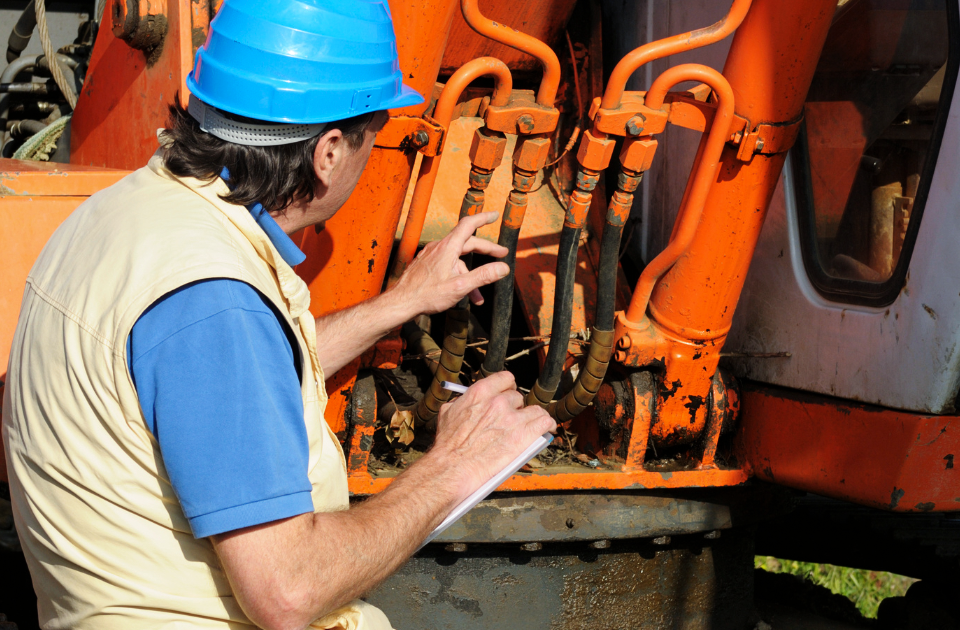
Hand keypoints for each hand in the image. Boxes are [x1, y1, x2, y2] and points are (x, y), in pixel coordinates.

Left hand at [390, 212, 509, 316]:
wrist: (401, 302)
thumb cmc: (426, 295)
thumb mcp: (460, 286)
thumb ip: (483, 276)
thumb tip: (503, 268)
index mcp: (448, 247)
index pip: (469, 225)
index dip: (484, 218)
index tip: (494, 215)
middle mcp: (439, 247)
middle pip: (467, 242)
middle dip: (486, 249)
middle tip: (501, 254)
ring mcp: (432, 256)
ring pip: (457, 259)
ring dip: (471, 274)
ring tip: (478, 296)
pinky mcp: (427, 265)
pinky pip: (448, 265)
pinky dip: (458, 276)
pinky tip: (461, 292)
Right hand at [428, 372, 556, 502]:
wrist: (451, 469)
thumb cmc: (447, 446)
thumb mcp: (448, 413)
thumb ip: (462, 403)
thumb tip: (466, 401)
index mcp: (480, 393)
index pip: (505, 379)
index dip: (508, 389)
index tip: (509, 395)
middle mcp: (498, 401)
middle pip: (518, 398)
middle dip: (517, 409)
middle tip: (514, 419)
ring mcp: (513, 418)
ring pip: (535, 410)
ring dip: (534, 418)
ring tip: (534, 425)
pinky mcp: (524, 435)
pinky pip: (545, 422)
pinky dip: (547, 426)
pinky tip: (547, 430)